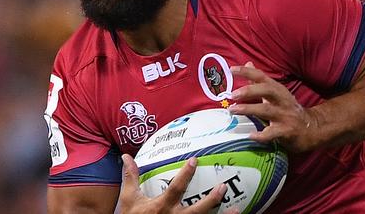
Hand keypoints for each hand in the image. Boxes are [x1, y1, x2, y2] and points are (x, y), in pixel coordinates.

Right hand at [118, 154, 236, 213]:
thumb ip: (131, 178)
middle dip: (211, 200)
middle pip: (197, 210)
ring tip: (238, 210)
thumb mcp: (129, 199)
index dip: (185, 175)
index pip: (176, 189)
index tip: (195, 160)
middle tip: (223, 187)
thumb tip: (127, 156)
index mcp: (162, 207)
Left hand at [228, 62, 318, 152]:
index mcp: (278, 90)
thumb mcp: (276, 93)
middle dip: (250, 91)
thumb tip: (248, 64)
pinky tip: (250, 135)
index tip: (232, 70)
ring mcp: (285, 116)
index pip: (262, 77)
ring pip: (267, 110)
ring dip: (249, 109)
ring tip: (233, 110)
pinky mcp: (288, 132)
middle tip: (233, 94)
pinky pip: (273, 133)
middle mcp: (282, 100)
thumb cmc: (288, 109)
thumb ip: (260, 81)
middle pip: (267, 90)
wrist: (312, 128)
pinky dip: (261, 135)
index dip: (248, 72)